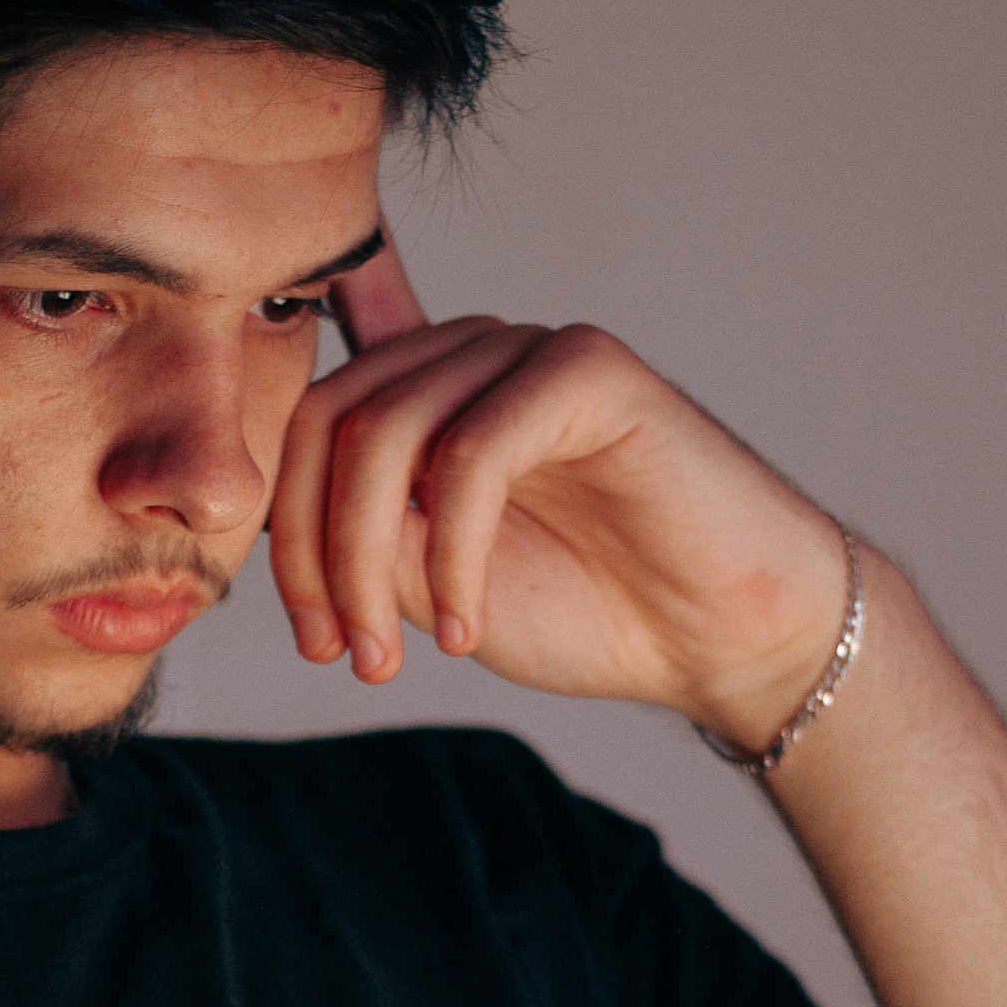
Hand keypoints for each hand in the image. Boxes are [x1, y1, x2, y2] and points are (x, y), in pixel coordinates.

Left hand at [266, 239, 854, 748]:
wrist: (727, 638)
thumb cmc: (596, 611)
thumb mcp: (436, 588)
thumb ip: (363, 541)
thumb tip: (280, 527)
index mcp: (430, 396)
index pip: (310, 430)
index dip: (287, 539)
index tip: (316, 645)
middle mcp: (473, 355)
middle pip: (332, 421)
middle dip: (316, 553)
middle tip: (345, 653)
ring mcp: (529, 352)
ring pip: (387, 433)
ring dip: (367, 563)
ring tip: (397, 655)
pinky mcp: (589, 370)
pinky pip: (473, 450)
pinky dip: (452, 553)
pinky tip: (468, 627)